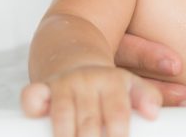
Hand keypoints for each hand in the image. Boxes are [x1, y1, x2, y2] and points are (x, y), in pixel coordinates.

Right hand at [21, 66, 160, 136]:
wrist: (75, 56)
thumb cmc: (108, 84)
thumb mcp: (130, 85)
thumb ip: (147, 97)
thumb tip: (153, 114)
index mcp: (113, 81)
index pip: (118, 113)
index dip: (118, 134)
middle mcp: (87, 81)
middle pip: (90, 121)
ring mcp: (63, 84)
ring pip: (62, 115)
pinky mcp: (41, 88)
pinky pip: (32, 96)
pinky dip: (33, 107)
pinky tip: (37, 119)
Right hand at [35, 0, 185, 106]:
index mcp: (86, 35)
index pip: (115, 52)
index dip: (143, 56)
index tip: (175, 62)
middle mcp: (97, 56)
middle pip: (125, 82)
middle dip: (156, 90)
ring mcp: (109, 67)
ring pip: (134, 91)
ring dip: (166, 98)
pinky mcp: (124, 73)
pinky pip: (140, 93)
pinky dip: (165, 100)